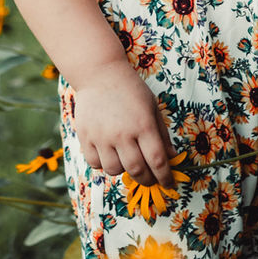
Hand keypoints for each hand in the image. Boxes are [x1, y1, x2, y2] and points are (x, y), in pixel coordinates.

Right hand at [72, 60, 176, 187]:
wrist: (100, 74)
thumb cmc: (131, 89)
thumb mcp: (152, 107)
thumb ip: (162, 134)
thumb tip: (172, 157)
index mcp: (144, 125)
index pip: (157, 161)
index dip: (165, 177)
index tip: (169, 184)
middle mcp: (123, 134)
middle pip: (137, 170)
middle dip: (147, 180)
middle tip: (151, 180)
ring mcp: (102, 137)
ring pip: (114, 170)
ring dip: (124, 170)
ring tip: (128, 159)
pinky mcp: (86, 137)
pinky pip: (95, 163)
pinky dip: (104, 164)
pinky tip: (110, 153)